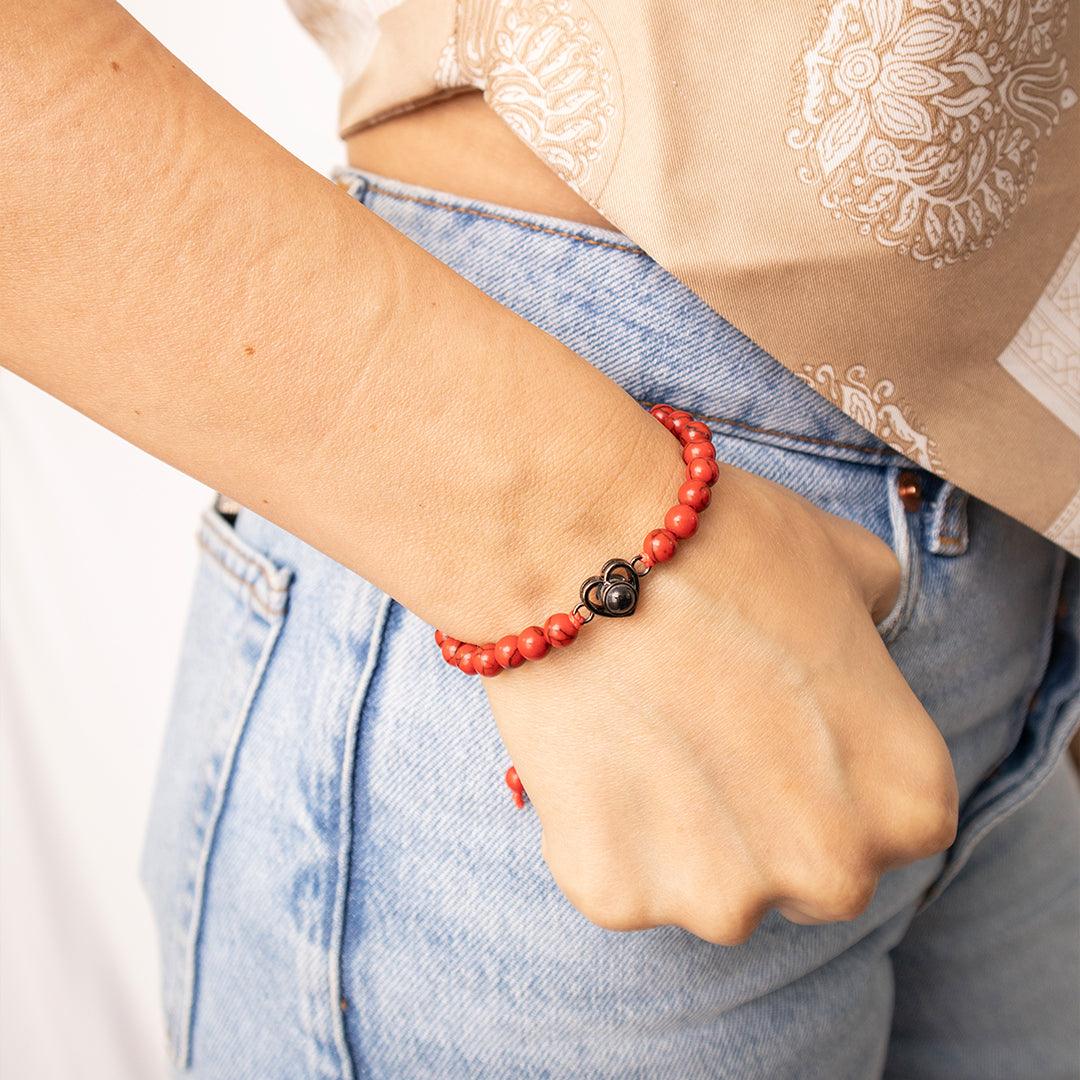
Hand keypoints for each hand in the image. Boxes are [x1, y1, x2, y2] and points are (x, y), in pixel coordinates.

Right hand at [483, 463, 958, 942]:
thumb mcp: (847, 562)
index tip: (785, 723)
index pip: (897, 821)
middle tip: (712, 733)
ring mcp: (719, 896)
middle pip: (811, 872)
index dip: (837, 768)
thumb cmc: (721, 545)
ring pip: (712, 891)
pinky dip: (604, 832)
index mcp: (907, 798)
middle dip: (771, 821)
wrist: (580, 544)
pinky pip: (620, 881)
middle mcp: (832, 869)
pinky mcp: (616, 894)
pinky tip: (593, 754)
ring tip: (646, 734)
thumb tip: (859, 632)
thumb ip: (876, 622)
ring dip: (684, 835)